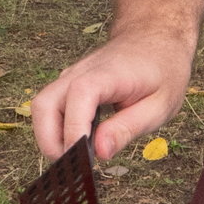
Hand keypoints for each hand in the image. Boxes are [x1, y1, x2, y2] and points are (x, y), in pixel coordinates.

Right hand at [32, 28, 192, 162]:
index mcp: (107, 74)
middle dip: (50, 141)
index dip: (74, 130)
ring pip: (42, 107)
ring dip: (50, 136)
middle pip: (44, 104)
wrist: (156, 38)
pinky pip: (51, 107)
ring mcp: (71, 76)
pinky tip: (79, 144)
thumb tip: (100, 152)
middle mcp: (81, 72)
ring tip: (76, 157)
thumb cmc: (162, 71)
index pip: (78, 96)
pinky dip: (57, 129)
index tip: (82, 159)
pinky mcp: (69, 84)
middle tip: (73, 166)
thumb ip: (128, 128)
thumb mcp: (159, 106)